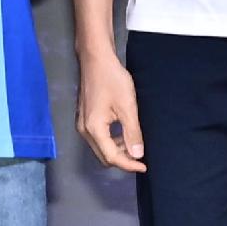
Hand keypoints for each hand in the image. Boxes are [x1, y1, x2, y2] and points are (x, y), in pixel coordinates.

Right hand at [77, 57, 145, 173]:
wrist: (96, 59)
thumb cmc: (112, 80)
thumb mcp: (127, 106)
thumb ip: (132, 133)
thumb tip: (137, 155)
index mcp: (94, 129)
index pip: (112, 157)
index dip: (129, 165)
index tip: (144, 166)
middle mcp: (84, 130)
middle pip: (103, 156)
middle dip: (122, 160)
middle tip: (140, 156)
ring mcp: (82, 124)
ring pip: (100, 148)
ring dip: (117, 150)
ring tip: (134, 143)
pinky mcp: (84, 118)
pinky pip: (98, 138)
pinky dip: (111, 141)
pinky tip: (123, 132)